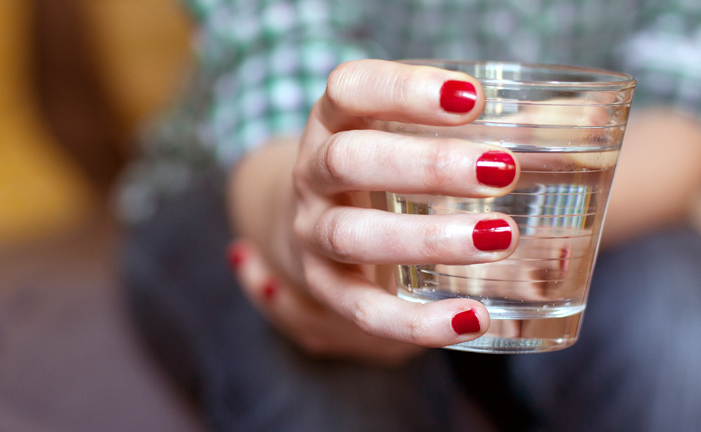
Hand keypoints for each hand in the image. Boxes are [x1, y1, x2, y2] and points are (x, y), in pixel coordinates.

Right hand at [228, 59, 520, 359]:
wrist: (332, 231)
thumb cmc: (393, 172)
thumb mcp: (417, 136)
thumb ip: (486, 129)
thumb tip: (595, 119)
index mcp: (336, 121)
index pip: (350, 89)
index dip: (403, 89)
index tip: (473, 98)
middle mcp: (313, 173)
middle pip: (348, 159)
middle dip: (424, 165)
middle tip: (500, 171)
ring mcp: (313, 232)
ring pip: (351, 234)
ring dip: (424, 239)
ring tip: (500, 238)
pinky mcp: (327, 288)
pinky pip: (362, 310)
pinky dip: (417, 320)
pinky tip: (475, 317)